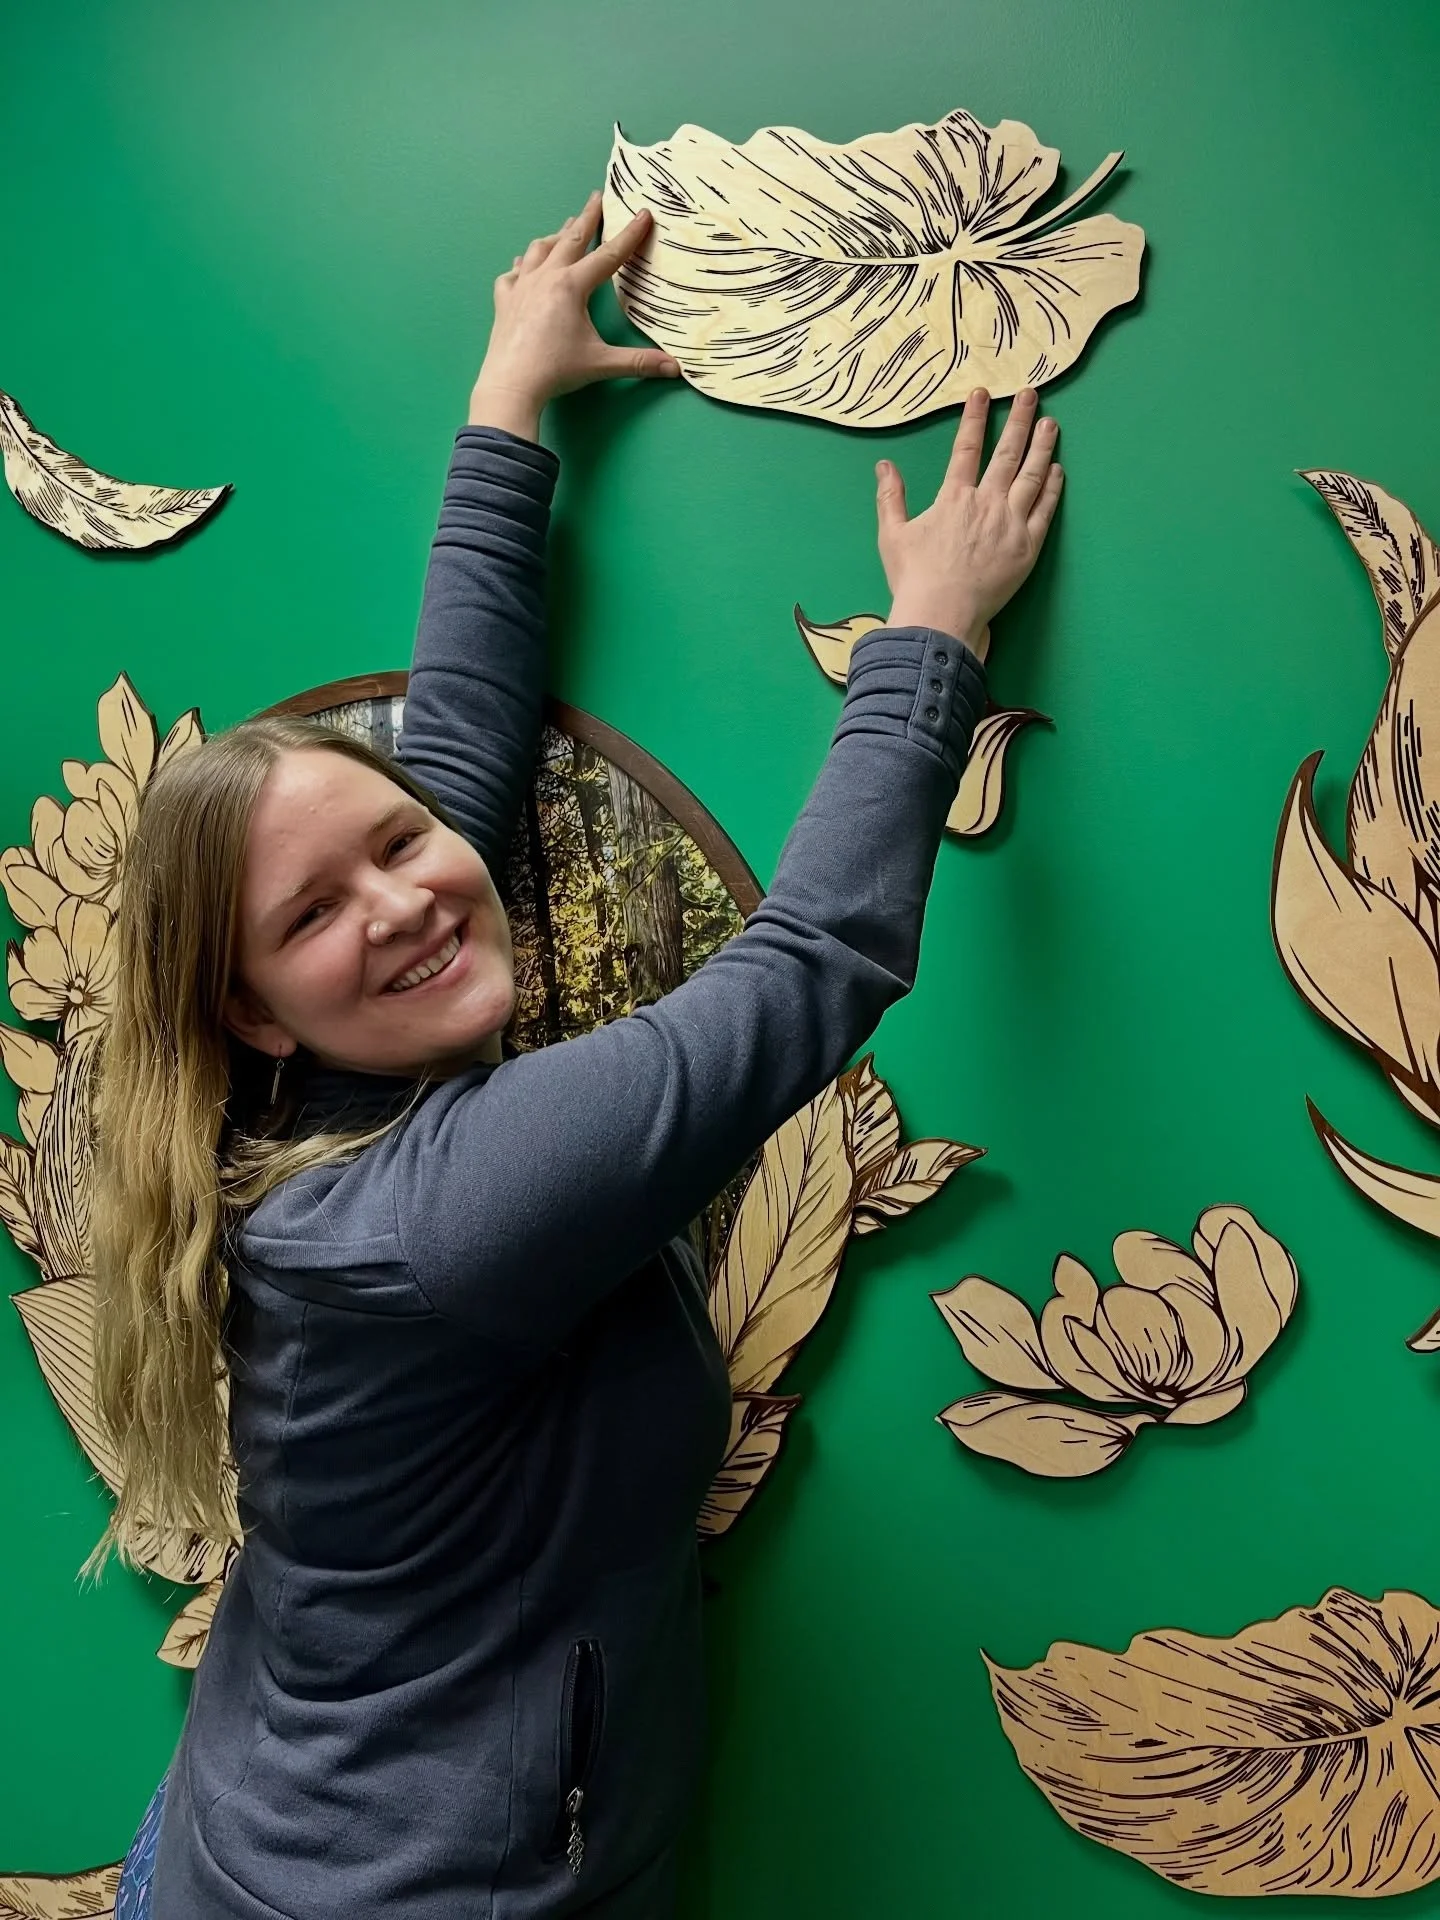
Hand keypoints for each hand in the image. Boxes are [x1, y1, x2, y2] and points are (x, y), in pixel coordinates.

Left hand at [468, 191, 679, 440]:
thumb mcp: (601, 364)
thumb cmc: (556, 371)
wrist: (511, 385)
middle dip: (587, 217)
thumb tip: (675, 368)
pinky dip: (522, 266)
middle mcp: (546, 277)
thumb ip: (638, 362)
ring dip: (554, 238)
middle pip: (571, 238)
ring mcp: (522, 286)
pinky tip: (524, 267)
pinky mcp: (504, 300)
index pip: (608, 255)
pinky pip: (512, 274)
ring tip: (563, 231)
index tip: (643, 214)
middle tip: (596, 197)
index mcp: (572, 286)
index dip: (629, 235)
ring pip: (539, 250)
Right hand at [876, 389, 1062, 661]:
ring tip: (1050, 424)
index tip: (982, 394)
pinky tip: (1057, 470)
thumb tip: (884, 465)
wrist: (942, 613)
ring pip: (1032, 476)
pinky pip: (1044, 510)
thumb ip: (891, 497)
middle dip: (1018, 420)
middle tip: (1030, 395)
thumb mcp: (892, 534)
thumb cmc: (914, 577)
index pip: (966, 448)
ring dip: (1042, 446)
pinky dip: (1052, 488)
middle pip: (1007, 453)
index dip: (974, 418)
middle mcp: (986, 502)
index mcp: (954, 498)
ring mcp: (1011, 523)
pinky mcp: (1028, 546)